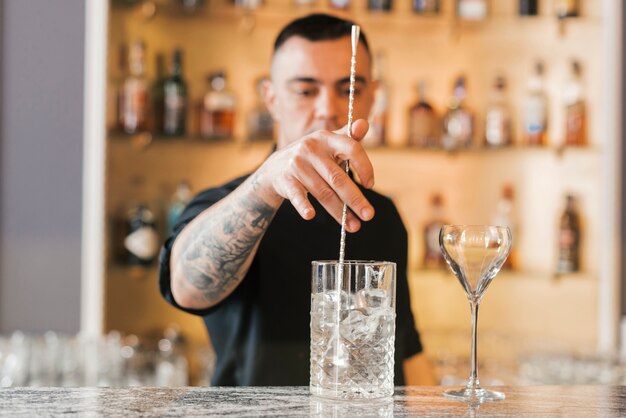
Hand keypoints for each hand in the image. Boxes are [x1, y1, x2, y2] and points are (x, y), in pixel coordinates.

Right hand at [254, 119, 374, 232]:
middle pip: (338, 178)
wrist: (275, 168)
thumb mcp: (328, 145)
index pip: (351, 148)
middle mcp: (311, 148)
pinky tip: (311, 216)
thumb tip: (364, 123)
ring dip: (339, 212)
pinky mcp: (285, 180)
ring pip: (323, 192)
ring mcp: (297, 164)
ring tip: (353, 226)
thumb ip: (348, 137)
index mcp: (326, 138)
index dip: (364, 166)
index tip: (370, 185)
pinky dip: (303, 205)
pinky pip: (297, 195)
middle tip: (369, 215)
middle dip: (355, 199)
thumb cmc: (311, 158)